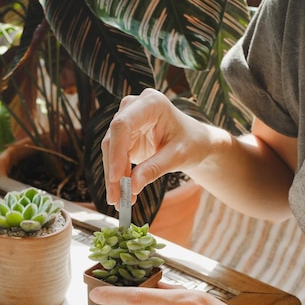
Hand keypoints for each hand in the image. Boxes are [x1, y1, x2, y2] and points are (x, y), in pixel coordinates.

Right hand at [101, 88, 205, 207]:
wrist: (195, 142)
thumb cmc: (192, 143)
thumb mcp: (177, 156)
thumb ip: (155, 169)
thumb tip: (132, 187)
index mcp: (151, 103)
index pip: (122, 125)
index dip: (116, 152)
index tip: (116, 178)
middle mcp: (134, 108)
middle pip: (113, 139)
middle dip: (113, 170)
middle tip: (116, 198)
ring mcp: (127, 121)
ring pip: (110, 151)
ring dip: (113, 177)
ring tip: (120, 200)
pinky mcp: (124, 137)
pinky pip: (114, 158)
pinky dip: (117, 177)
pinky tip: (122, 193)